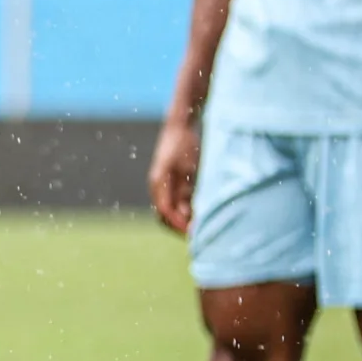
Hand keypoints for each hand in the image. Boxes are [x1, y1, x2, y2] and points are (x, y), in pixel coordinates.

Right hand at [148, 115, 200, 233]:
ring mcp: (166, 186)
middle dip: (180, 226)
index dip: (178, 224)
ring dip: (185, 220)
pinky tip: (202, 213)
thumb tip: (188, 214)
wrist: (181, 126)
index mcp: (159, 183)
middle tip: (198, 234)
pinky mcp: (174, 183)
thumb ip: (186, 191)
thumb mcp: (189, 167)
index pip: (166, 211)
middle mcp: (159, 187)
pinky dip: (188, 211)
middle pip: (165, 215)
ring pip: (172, 211)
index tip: (194, 232)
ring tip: (202, 225)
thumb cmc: (185, 143)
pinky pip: (178, 203)